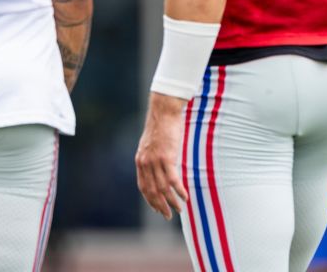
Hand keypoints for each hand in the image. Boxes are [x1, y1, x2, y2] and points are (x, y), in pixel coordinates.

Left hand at [135, 92, 189, 219]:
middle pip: (152, 191)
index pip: (143, 186)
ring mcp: (155, 161)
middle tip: (168, 215)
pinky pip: (173, 180)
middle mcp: (145, 163)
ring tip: (179, 210)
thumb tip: (159, 166)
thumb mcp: (152, 143)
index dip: (150, 200)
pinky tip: (185, 196)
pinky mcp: (167, 157)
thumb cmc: (161, 125)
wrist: (164, 111)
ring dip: (171, 201)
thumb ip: (152, 156)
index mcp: (140, 161)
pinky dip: (179, 190)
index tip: (157, 208)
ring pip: (163, 188)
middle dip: (160, 206)